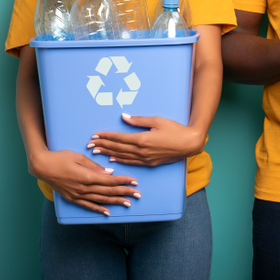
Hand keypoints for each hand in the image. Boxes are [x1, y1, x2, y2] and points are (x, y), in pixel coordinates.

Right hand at [29, 149, 139, 215]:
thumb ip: (95, 166)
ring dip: (115, 202)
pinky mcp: (72, 198)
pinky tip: (108, 212)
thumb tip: (110, 173)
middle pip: (108, 191)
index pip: (110, 180)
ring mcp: (77, 195)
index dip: (123, 181)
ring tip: (128, 203)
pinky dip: (98, 209)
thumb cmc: (61, 158)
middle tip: (138, 194)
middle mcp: (83, 188)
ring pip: (100, 200)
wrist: (42, 166)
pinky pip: (88, 206)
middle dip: (124, 192)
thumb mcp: (79, 157)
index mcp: (86, 176)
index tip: (134, 181)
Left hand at [89, 114, 204, 166]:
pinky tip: (113, 159)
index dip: (106, 136)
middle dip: (102, 145)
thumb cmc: (175, 129)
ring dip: (108, 153)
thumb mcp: (157, 120)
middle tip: (90, 144)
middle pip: (117, 148)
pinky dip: (120, 160)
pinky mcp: (150, 163)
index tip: (95, 135)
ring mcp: (145, 158)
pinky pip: (131, 162)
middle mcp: (142, 151)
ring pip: (122, 156)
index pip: (119, 138)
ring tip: (96, 152)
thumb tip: (123, 117)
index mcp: (142, 139)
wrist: (189, 143)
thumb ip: (138, 120)